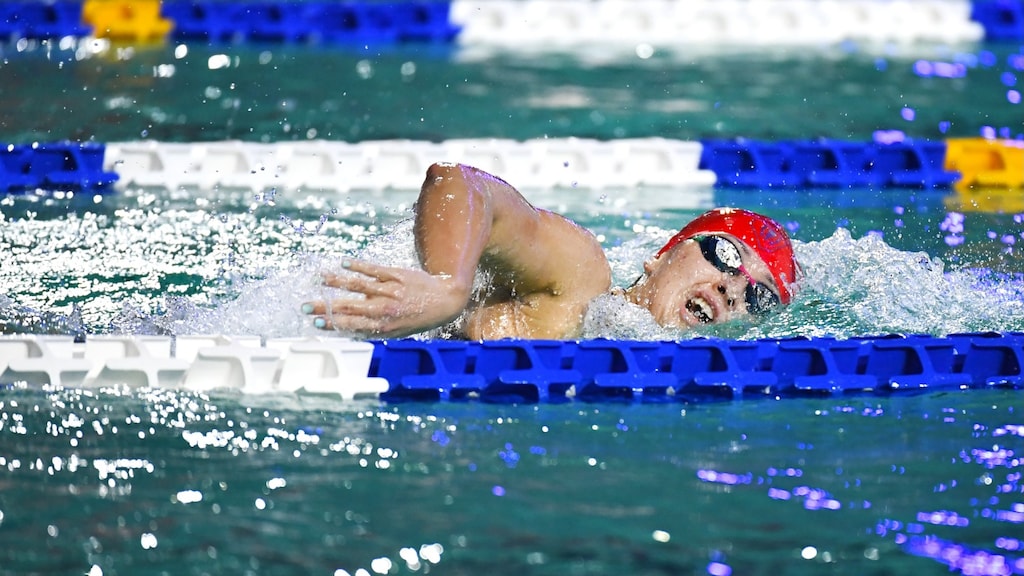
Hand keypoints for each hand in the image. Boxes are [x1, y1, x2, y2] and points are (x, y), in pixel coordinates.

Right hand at [302, 260, 468, 337]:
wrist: (445, 301)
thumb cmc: (418, 318)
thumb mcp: (397, 332)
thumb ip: (374, 329)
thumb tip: (349, 329)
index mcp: (382, 326)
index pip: (350, 325)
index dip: (331, 323)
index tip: (314, 322)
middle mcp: (383, 309)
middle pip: (347, 307)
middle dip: (325, 307)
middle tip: (305, 306)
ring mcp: (388, 290)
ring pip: (356, 285)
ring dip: (335, 282)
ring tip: (318, 279)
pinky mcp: (395, 275)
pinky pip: (372, 269)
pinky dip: (356, 265)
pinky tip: (343, 263)